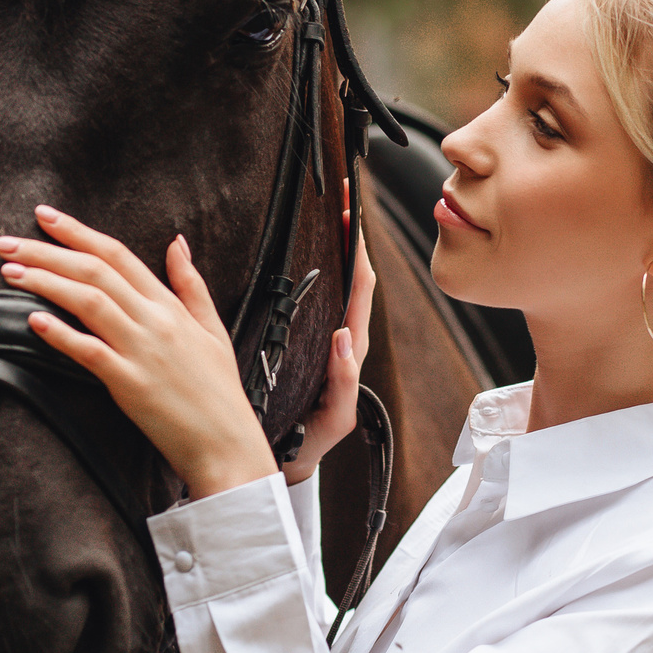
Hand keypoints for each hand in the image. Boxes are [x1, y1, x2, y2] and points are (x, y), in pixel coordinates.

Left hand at [0, 206, 276, 501]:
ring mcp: (142, 351)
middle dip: (46, 251)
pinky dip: (61, 334)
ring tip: (10, 272)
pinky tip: (34, 320)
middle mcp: (155, 321)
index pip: (118, 255)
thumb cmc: (218, 391)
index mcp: (170, 306)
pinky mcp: (130, 384)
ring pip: (89, 302)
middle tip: (7, 242)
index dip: (78, 231)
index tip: (44, 216)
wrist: (227, 443)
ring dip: (45, 282)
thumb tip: (177, 243)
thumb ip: (191, 284)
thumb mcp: (212, 328)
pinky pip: (90, 352)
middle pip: (95, 270)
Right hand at [280, 209, 374, 485]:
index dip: (358, 252)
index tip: (352, 216)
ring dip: (337, 246)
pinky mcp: (310, 341)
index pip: (360, 290)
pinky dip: (320, 268)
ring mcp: (328, 337)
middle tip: (343, 194)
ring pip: (338, 283)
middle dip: (351, 235)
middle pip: (353, 276)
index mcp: (349, 350)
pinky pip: (319, 298)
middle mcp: (343, 337)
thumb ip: (341, 384)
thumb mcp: (332, 418)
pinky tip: (309, 248)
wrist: (293, 458)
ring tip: (332, 209)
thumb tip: (342, 340)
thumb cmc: (312, 440)